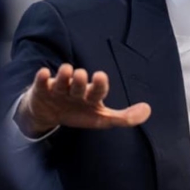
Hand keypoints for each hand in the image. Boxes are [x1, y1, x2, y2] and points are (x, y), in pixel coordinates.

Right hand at [16, 63, 150, 135]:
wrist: (50, 114)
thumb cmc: (80, 112)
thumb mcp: (102, 119)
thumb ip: (125, 117)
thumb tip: (148, 110)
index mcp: (91, 96)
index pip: (98, 90)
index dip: (100, 84)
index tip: (101, 76)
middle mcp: (76, 90)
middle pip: (79, 83)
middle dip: (81, 80)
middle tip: (81, 75)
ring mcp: (59, 89)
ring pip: (62, 80)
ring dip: (64, 75)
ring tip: (67, 70)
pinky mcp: (42, 91)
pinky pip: (42, 83)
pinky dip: (42, 78)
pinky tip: (45, 73)